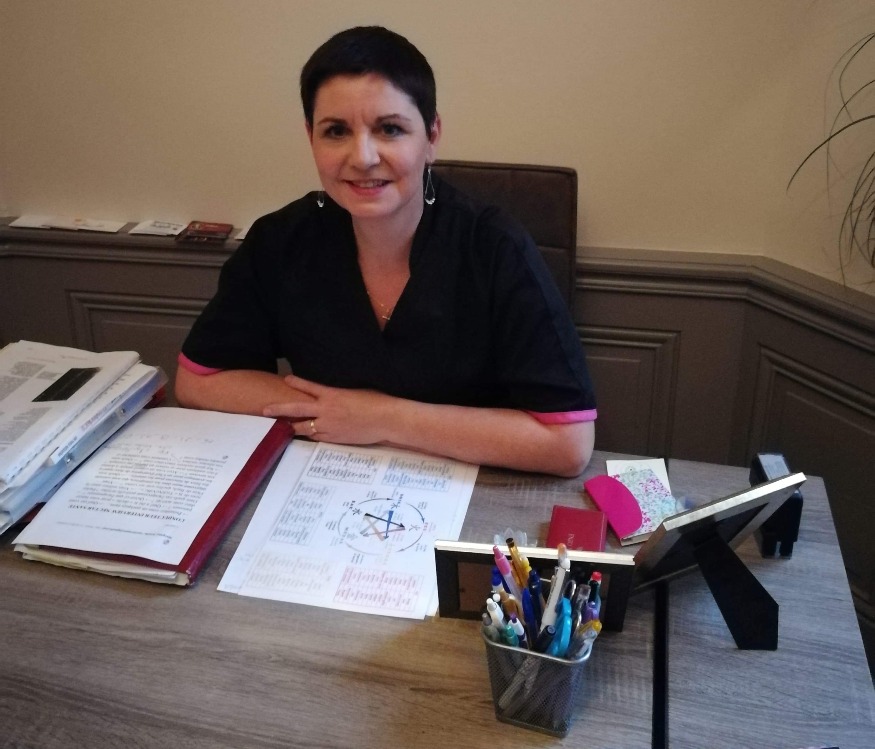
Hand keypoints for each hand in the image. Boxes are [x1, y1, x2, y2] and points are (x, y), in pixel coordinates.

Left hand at [263, 375, 394, 443]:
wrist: (386, 419)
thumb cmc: (376, 402)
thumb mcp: (355, 391)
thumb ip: (339, 394)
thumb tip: (331, 395)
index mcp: (332, 395)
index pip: (309, 387)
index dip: (296, 382)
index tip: (286, 379)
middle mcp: (326, 410)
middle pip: (297, 409)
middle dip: (279, 409)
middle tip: (265, 410)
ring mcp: (329, 426)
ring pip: (304, 427)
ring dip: (293, 427)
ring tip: (282, 427)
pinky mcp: (334, 439)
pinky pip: (317, 437)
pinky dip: (311, 435)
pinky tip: (306, 435)